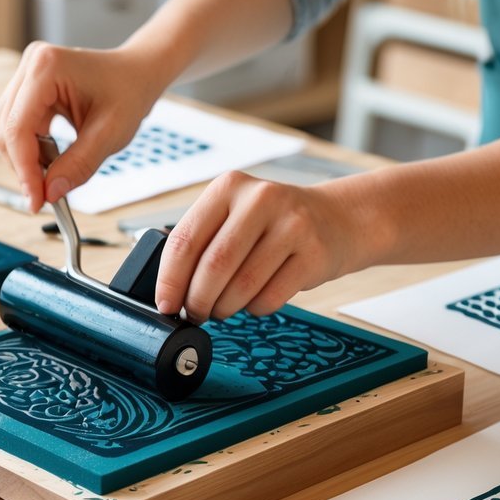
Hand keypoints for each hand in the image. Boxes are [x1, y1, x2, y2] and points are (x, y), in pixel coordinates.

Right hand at [0, 42, 165, 212]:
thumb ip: (79, 165)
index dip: (24, 168)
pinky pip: (16, 126)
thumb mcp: (110, 133)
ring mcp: (27, 76)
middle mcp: (31, 66)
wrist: (137, 73)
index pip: (18, 127)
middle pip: (6, 129)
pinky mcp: (28, 89)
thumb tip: (51, 192)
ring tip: (53, 174)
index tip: (36, 199)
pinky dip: (30, 149)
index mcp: (47, 67)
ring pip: (6, 130)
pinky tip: (51, 159)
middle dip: (23, 166)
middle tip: (45, 195)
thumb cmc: (128, 91)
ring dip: (24, 159)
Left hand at [155, 172, 350, 321]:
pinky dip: (254, 308)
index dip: (169, 280)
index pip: (185, 239)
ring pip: (242, 286)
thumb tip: (168, 291)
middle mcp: (261, 199)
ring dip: (224, 308)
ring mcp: (292, 225)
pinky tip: (256, 298)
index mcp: (229, 187)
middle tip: (195, 313)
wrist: (335, 219)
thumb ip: (202, 241)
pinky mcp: (314, 254)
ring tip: (223, 307)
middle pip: (214, 266)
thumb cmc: (271, 224)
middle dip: (197, 300)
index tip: (165, 304)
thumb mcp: (234, 214)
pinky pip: (270, 298)